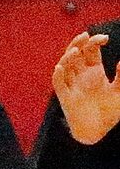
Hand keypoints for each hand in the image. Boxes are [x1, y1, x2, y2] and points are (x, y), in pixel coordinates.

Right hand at [53, 31, 119, 145]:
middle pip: (75, 54)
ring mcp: (72, 85)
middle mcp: (80, 76)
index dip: (94, 42)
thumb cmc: (109, 113)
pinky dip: (58, 75)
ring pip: (65, 66)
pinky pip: (59, 84)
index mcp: (94, 72)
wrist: (98, 132)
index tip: (104, 38)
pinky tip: (61, 67)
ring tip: (76, 50)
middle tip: (86, 36)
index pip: (90, 51)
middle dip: (79, 44)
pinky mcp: (66, 97)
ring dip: (68, 57)